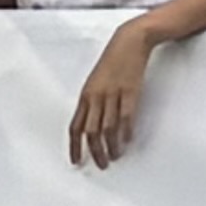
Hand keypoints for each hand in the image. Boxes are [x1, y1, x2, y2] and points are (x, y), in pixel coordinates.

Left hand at [72, 17, 157, 166]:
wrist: (129, 41)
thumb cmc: (112, 60)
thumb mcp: (96, 81)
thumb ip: (92, 101)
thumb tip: (92, 124)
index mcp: (85, 95)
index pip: (75, 127)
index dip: (74, 146)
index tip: (75, 161)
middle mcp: (97, 97)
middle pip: (91, 131)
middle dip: (94, 151)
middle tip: (101, 164)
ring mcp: (113, 94)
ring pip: (108, 128)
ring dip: (111, 146)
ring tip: (114, 157)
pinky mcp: (130, 91)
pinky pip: (126, 117)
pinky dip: (126, 132)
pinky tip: (127, 141)